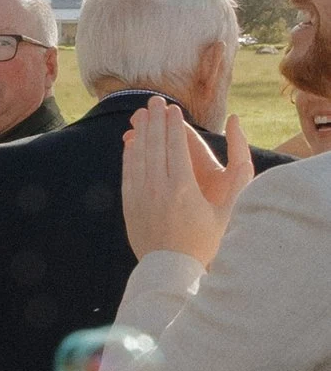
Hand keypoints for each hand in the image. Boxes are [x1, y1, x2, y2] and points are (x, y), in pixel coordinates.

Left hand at [122, 99, 251, 268]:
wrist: (172, 270)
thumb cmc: (206, 241)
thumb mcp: (228, 212)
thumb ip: (237, 180)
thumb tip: (242, 156)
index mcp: (184, 189)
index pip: (176, 147)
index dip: (174, 125)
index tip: (173, 108)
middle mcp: (159, 189)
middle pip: (156, 146)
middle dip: (156, 120)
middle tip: (155, 100)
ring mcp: (141, 197)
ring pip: (139, 156)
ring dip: (140, 133)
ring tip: (142, 114)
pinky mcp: (130, 205)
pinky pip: (128, 173)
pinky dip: (129, 154)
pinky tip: (132, 142)